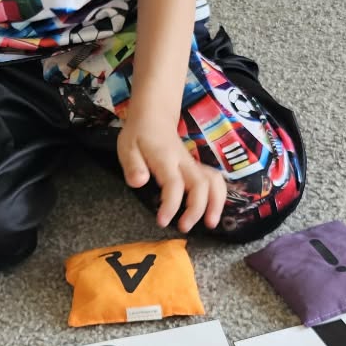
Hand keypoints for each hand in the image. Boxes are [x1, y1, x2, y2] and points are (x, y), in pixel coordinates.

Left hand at [117, 115, 228, 232]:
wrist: (155, 117)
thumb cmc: (139, 135)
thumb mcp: (127, 147)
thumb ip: (133, 166)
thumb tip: (138, 183)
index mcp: (165, 158)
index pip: (173, 183)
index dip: (170, 204)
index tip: (162, 222)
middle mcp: (183, 162)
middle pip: (200, 184)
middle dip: (197, 209)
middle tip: (185, 228)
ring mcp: (193, 164)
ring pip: (214, 181)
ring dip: (216, 203)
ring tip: (211, 224)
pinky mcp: (198, 167)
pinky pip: (215, 180)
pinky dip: (218, 197)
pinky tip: (213, 213)